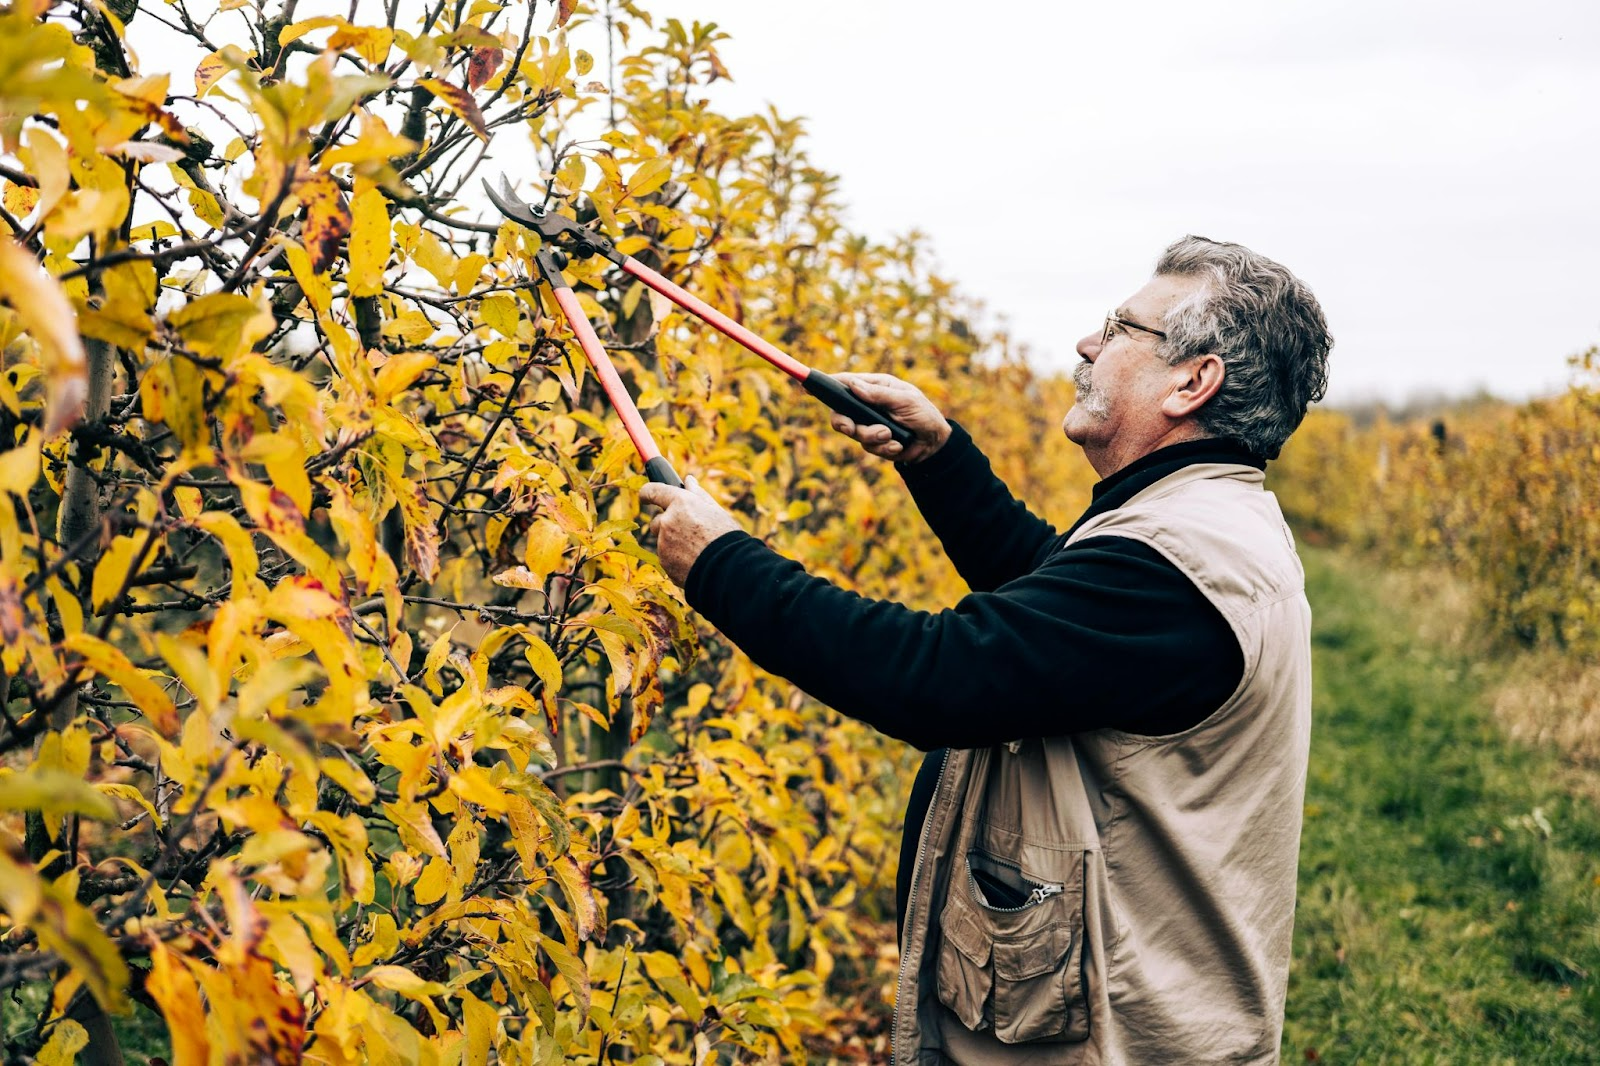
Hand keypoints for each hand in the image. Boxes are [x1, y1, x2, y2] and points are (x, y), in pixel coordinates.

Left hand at [638, 475, 740, 585]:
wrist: (729, 569)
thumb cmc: (727, 538)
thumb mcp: (716, 511)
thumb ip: (698, 495)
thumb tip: (689, 481)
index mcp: (681, 503)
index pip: (653, 491)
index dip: (647, 493)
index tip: (645, 496)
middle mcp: (668, 521)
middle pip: (657, 521)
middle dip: (667, 525)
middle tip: (688, 532)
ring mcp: (664, 544)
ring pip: (662, 541)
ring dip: (673, 543)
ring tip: (696, 550)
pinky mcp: (664, 562)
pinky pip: (667, 557)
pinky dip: (676, 559)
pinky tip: (694, 561)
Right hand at [828, 373, 950, 463]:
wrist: (935, 444)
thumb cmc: (923, 414)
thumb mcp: (905, 400)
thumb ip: (878, 394)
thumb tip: (853, 385)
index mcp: (874, 387)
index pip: (845, 383)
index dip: (826, 385)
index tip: (808, 385)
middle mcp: (867, 405)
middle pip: (839, 413)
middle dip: (844, 423)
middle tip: (851, 428)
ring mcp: (868, 424)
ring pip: (853, 433)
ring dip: (872, 437)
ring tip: (891, 436)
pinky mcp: (874, 442)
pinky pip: (867, 447)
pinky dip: (883, 447)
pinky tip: (897, 445)